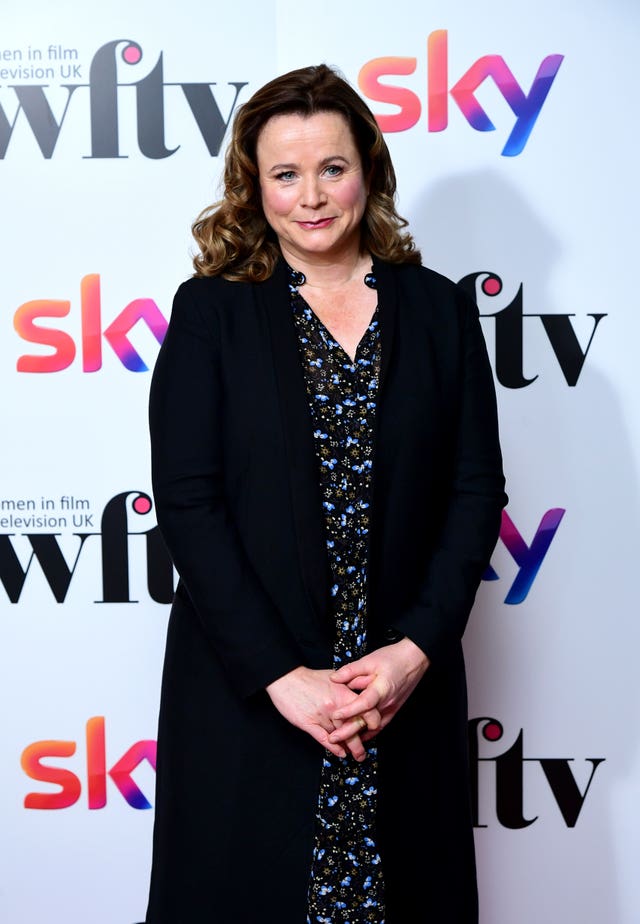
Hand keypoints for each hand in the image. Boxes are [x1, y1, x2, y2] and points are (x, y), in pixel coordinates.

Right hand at [266, 666, 381, 761]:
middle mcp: (334, 706)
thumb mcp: (334, 677)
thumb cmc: (309, 677)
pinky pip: (323, 739)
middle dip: (360, 743)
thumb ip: (347, 686)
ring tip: (354, 754)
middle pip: (353, 728)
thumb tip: (360, 693)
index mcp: (343, 693)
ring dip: (348, 747)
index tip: (374, 728)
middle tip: (363, 753)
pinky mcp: (308, 723)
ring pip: (340, 736)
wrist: (286, 678)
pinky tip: (339, 753)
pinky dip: (333, 748)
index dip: (373, 722)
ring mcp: (321, 716)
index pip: (366, 710)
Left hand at [327, 638, 429, 743]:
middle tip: (333, 738)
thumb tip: (334, 678)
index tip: (335, 715)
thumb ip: (351, 670)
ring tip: (343, 741)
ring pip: (373, 727)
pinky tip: (360, 734)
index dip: (349, 711)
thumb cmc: (394, 658)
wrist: (415, 659)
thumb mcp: (370, 660)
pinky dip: (369, 732)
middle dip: (349, 732)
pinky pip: (380, 726)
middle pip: (366, 721)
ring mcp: (392, 708)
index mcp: (381, 688)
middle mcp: (387, 702)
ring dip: (359, 735)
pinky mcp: (394, 710)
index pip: (364, 703)